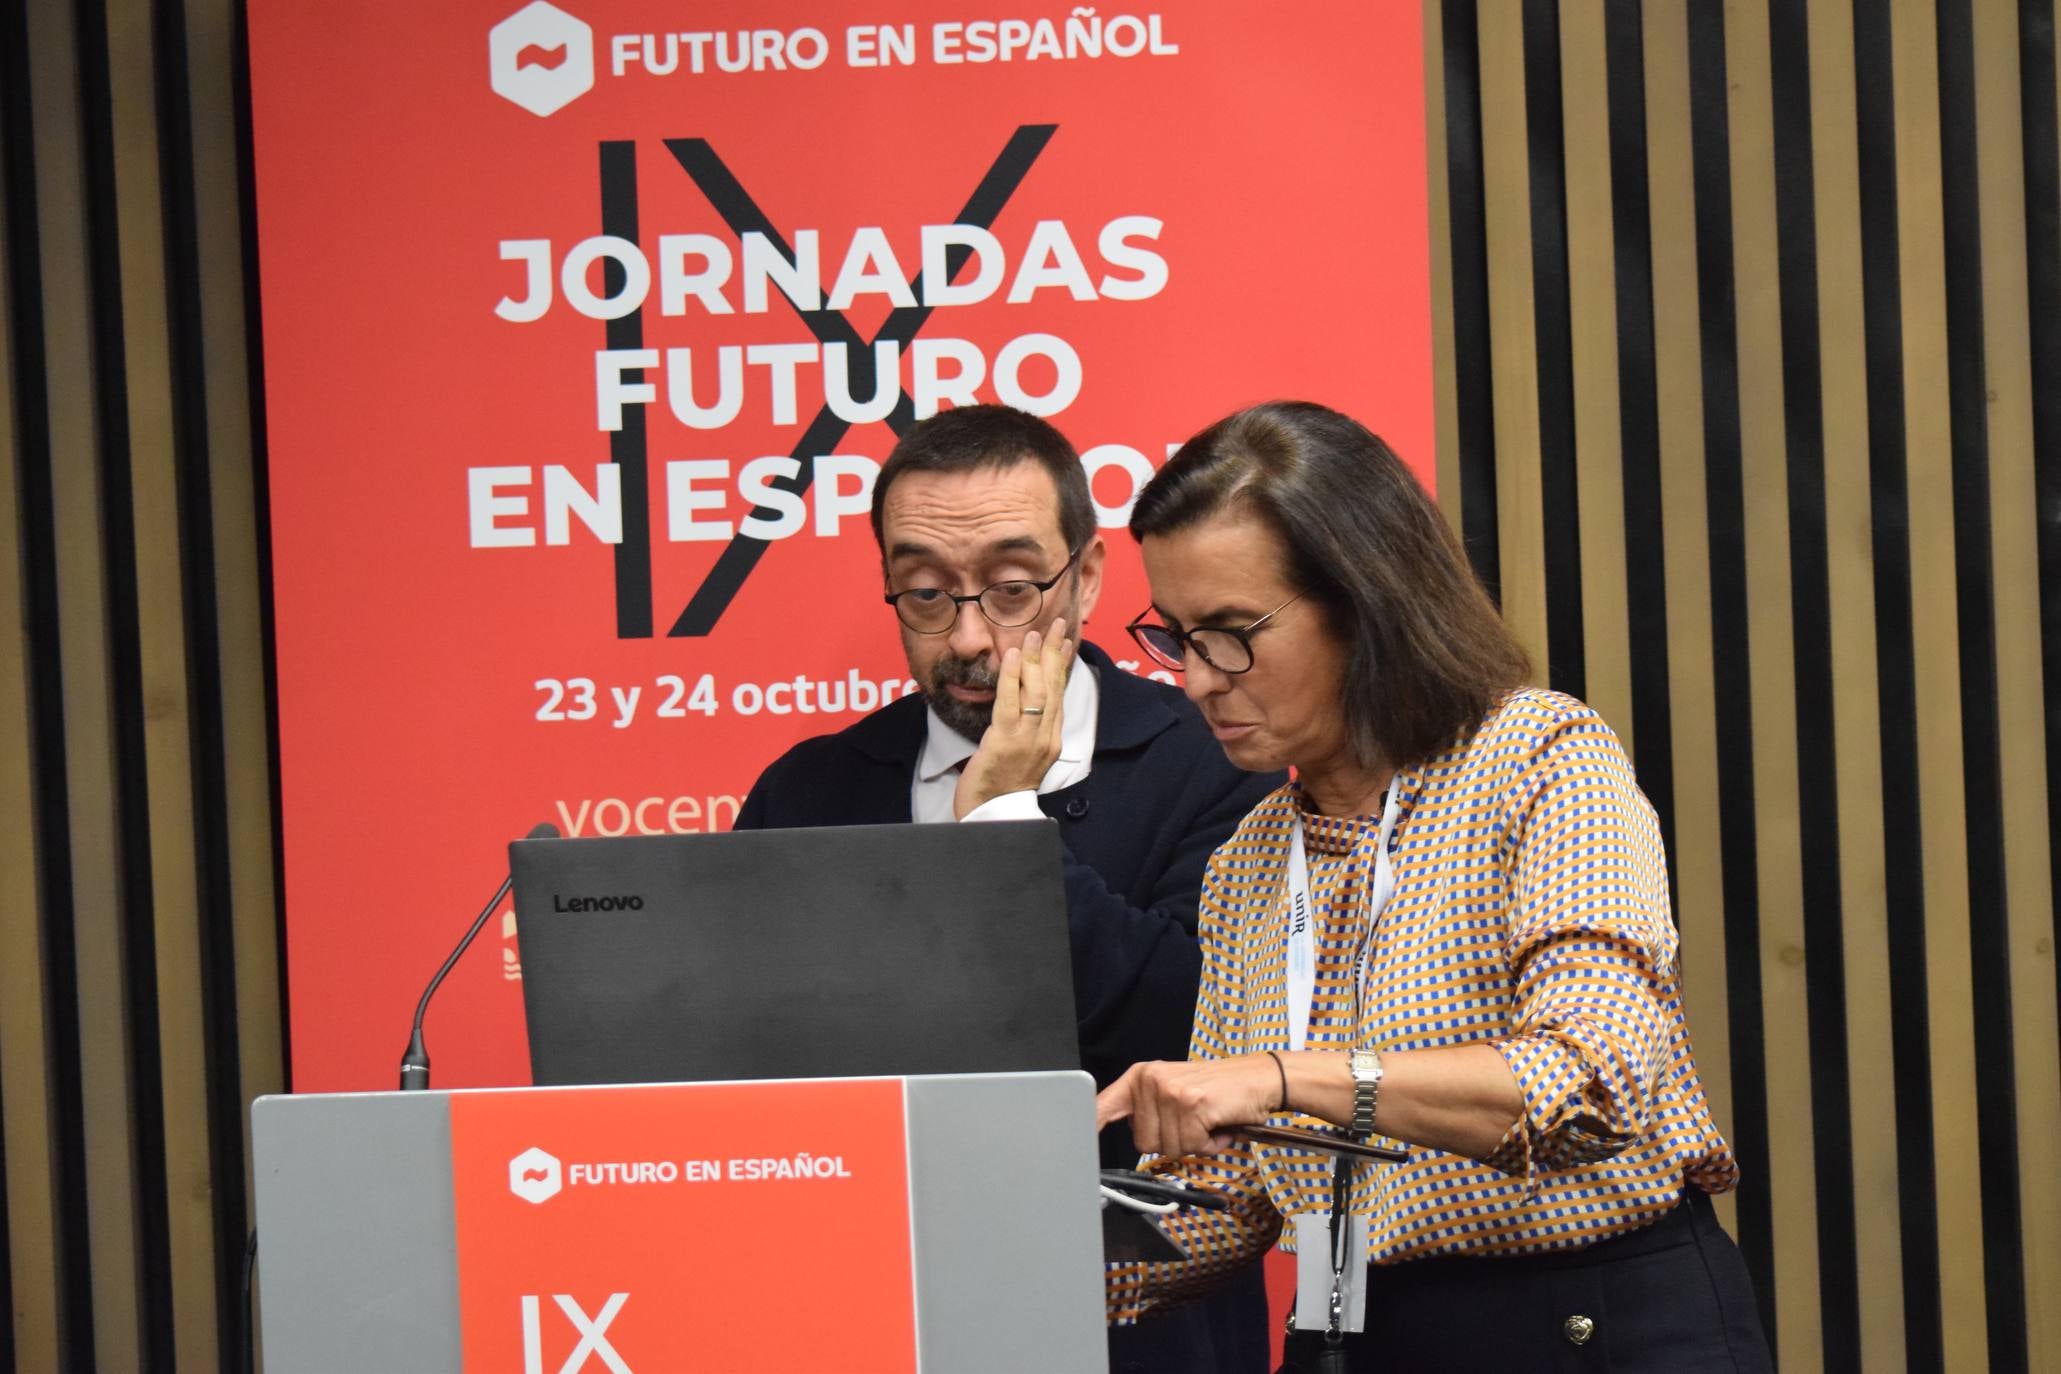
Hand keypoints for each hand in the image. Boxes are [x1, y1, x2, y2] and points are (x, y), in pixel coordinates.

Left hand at [954, 619, 1076, 818]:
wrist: (991, 816)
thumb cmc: (1001, 786)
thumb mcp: (1022, 754)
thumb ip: (1027, 727)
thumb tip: (1022, 697)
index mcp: (1050, 740)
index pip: (1060, 695)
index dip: (1062, 665)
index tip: (1065, 641)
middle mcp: (1045, 738)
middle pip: (1053, 688)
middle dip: (1054, 652)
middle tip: (1055, 624)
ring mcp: (1027, 740)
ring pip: (1036, 692)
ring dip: (1035, 659)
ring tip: (1032, 634)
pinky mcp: (1004, 742)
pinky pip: (1010, 703)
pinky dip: (1011, 677)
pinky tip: (1012, 656)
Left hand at [1096, 1054, 1283, 1157]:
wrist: (1259, 1079)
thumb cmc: (1218, 1091)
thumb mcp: (1173, 1092)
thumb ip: (1147, 1112)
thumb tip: (1129, 1137)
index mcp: (1141, 1077)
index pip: (1103, 1106)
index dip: (1086, 1128)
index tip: (1070, 1144)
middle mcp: (1150, 1080)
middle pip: (1143, 1143)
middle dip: (1173, 1141)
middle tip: (1195, 1121)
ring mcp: (1170, 1091)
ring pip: (1170, 1148)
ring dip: (1195, 1143)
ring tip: (1209, 1120)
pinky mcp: (1191, 1105)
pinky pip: (1192, 1146)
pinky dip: (1210, 1143)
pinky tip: (1219, 1123)